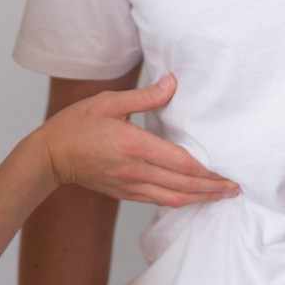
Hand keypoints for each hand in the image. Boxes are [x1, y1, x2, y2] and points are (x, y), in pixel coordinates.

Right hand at [38, 74, 239, 207]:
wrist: (50, 156)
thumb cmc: (76, 125)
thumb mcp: (109, 102)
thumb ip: (145, 97)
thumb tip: (173, 84)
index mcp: (134, 146)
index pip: (180, 163)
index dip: (207, 171)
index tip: (227, 172)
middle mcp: (135, 170)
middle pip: (182, 186)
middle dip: (211, 189)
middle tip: (234, 188)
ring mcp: (130, 186)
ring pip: (173, 198)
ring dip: (199, 199)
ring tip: (220, 196)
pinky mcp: (124, 193)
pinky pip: (158, 201)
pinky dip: (179, 201)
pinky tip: (191, 197)